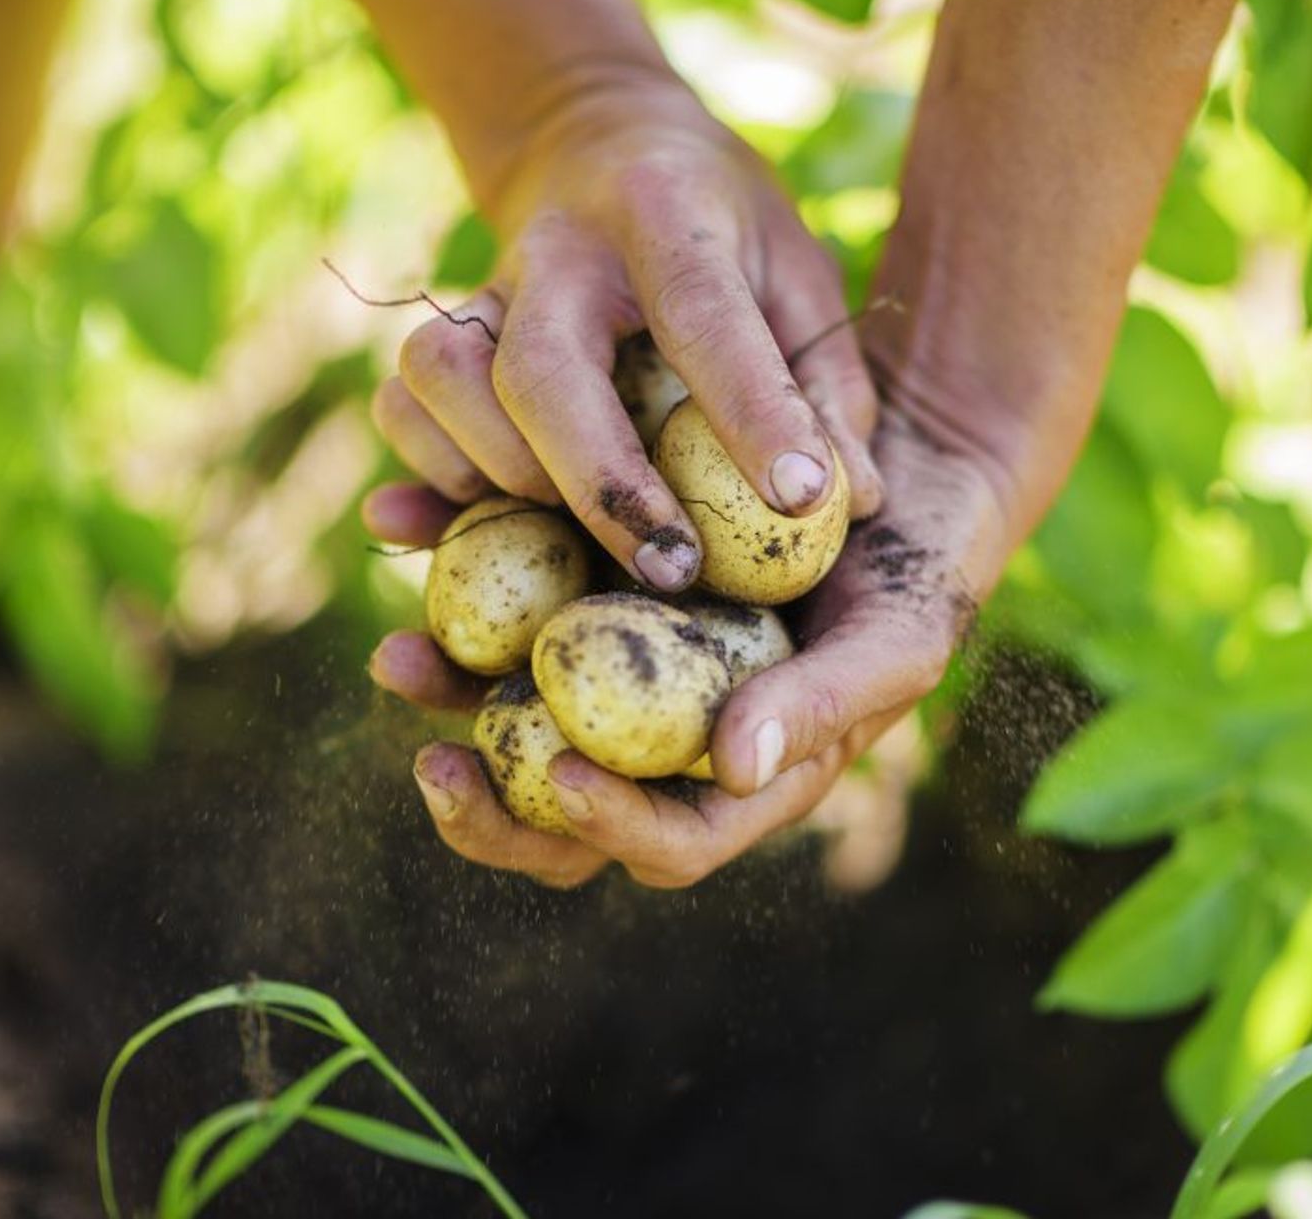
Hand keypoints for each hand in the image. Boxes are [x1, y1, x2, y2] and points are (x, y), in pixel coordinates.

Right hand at [365, 79, 882, 591]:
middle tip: (674, 571)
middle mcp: (559, 248)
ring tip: (573, 527)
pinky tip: (498, 505)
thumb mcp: (798, 270)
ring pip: (445, 381)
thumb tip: (852, 504)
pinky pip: (402, 408)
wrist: (595, 140)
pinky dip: (436, 471)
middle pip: (542, 371)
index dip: (753, 411)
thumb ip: (828, 383)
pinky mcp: (438, 330)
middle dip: (605, 486)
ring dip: (503, 475)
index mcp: (668, 213)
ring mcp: (485, 287)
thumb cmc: (722, 228)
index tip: (803, 499)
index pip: (705, 313)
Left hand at [365, 393, 1018, 888]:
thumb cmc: (917, 574)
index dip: (611, 829)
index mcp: (738, 779)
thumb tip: (732, 772)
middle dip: (489, 810)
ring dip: (446, 694)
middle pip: (561, 812)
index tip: (565, 779)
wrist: (900, 470)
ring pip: (511, 707)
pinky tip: (404, 529)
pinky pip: (506, 594)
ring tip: (394, 658)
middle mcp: (664, 736)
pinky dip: (454, 568)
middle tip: (433, 766)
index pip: (668, 842)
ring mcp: (618, 663)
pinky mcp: (585, 580)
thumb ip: (823, 706)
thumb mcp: (895, 641)